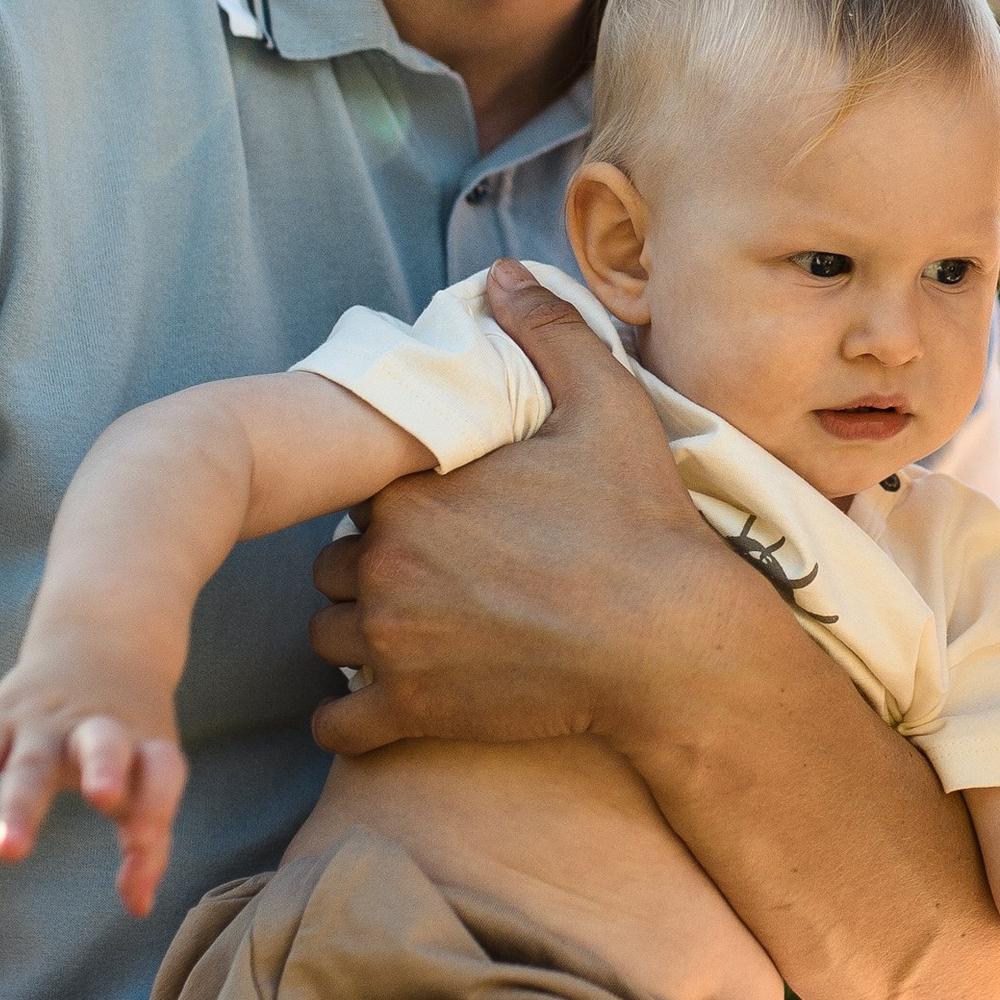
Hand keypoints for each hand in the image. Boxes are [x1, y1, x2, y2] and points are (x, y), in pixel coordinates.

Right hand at [0, 644, 187, 916]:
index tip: (144, 844)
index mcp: (144, 739)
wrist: (99, 641)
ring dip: (20, 805)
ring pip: (29, 759)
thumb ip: (147, 842)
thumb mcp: (149, 771)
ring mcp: (43, 721)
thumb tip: (137, 907)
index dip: (158, 805)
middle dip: (105, 770)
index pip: (161, 769)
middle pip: (103, 744)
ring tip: (7, 852)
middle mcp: (96, 725)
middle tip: (105, 799)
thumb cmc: (128, 734)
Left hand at [310, 267, 720, 753]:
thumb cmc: (641, 525)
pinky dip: (348, 719)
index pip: (358, 491)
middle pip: (333, 564)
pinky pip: (339, 724)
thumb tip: (503, 275)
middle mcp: (387, 565)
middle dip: (367, 569)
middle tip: (424, 577)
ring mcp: (395, 642)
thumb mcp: (606, 407)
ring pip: (328, 636)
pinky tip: (376, 707)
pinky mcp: (414, 709)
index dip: (393, 502)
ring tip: (408, 633)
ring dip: (357, 635)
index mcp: (416, 491)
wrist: (671, 644)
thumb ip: (548, 333)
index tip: (439, 516)